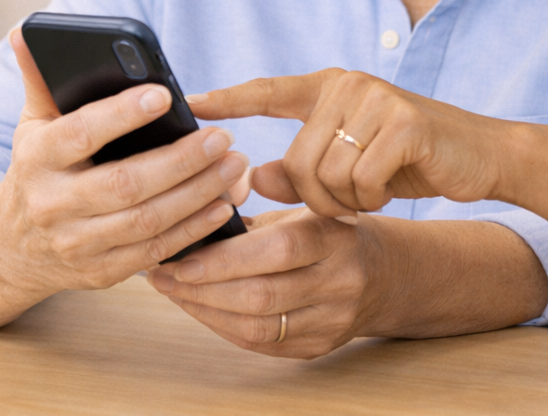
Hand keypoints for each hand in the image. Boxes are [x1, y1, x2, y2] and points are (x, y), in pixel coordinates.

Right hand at [0, 27, 251, 297]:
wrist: (11, 247)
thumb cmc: (36, 170)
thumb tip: (25, 31)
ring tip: (235, 164)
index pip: (81, 133)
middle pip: (124, 184)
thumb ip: (40, 79)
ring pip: (146, 222)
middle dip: (180, 161)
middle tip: (223, 137)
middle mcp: (53, 205)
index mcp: (36, 158)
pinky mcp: (101, 272)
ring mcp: (77, 244)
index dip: (121, 115)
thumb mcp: (33, 124)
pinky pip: (154, 253)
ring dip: (197, 194)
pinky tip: (222, 205)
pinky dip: (193, 231)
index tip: (163, 95)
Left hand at [148, 208, 378, 358]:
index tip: (183, 257)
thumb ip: (258, 203)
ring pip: (258, 327)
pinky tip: (200, 308)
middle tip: (163, 275)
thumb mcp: (305, 204)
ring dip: (205, 311)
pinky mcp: (319, 347)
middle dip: (203, 288)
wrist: (384, 275)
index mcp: (334, 236)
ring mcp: (332, 320)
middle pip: (262, 294)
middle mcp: (339, 282)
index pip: (277, 249)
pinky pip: (261, 345)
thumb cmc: (329, 232)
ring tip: (173, 292)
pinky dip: (223, 327)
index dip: (225, 257)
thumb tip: (198, 200)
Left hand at [187, 68, 513, 218]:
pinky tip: (394, 186)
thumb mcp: (349, 163)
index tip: (191, 102)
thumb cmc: (410, 160)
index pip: (268, 90)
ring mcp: (376, 99)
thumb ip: (301, 166)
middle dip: (320, 196)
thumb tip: (255, 177)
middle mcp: (348, 85)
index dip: (228, 99)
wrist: (482, 156)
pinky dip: (375, 199)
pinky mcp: (403, 123)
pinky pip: (361, 182)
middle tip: (352, 198)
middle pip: (296, 161)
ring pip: (326, 176)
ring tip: (375, 189)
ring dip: (349, 200)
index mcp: (329, 88)